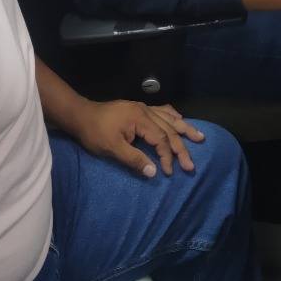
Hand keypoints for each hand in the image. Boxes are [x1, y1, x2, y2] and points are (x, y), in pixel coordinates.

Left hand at [72, 100, 204, 177]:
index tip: (169, 171)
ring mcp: (143, 108)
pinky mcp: (138, 108)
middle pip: (169, 129)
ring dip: (184, 128)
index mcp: (140, 119)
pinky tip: (180, 118)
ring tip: (199, 137)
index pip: (160, 139)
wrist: (81, 115)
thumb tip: (153, 172)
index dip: (167, 156)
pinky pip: (161, 110)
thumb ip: (134, 159)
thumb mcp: (112, 148)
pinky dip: (172, 115)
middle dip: (181, 148)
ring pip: (169, 118)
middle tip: (191, 165)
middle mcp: (145, 110)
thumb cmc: (95, 132)